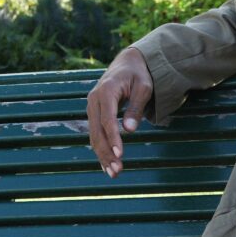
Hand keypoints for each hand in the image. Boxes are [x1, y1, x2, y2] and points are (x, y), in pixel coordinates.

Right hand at [87, 47, 153, 177]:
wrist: (128, 63)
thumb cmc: (139, 74)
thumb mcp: (144, 87)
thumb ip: (136, 107)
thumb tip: (130, 130)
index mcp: (106, 91)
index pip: (107, 119)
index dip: (113, 138)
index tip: (119, 154)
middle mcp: (94, 100)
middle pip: (97, 131)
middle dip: (106, 152)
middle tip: (117, 171)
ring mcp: (92, 107)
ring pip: (94, 136)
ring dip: (102, 155)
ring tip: (113, 173)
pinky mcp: (94, 113)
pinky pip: (95, 134)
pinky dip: (100, 149)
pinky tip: (106, 165)